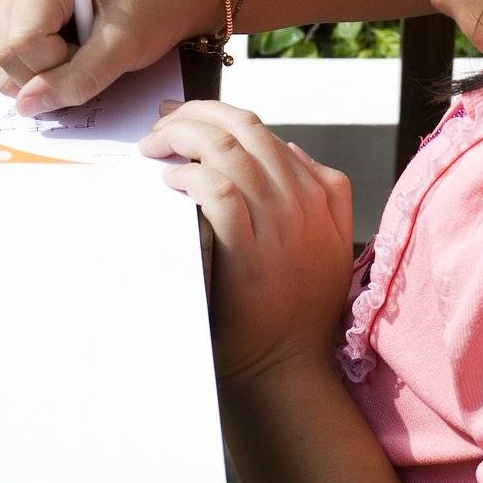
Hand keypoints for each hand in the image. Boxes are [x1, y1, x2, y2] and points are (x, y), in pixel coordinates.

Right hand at [0, 0, 227, 116]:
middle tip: (90, 54)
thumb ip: (79, 78)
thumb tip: (27, 105)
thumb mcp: (126, 47)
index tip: (95, 53)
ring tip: (82, 49)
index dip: (56, 66)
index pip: (22, 42)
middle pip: (6, 51)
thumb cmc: (155, 7)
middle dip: (48, 72)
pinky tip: (70, 48)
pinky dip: (39, 66)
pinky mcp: (17, 6)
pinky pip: (10, 55)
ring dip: (44, 71)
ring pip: (4, 57)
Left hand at [138, 100, 353, 387]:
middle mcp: (302, 200)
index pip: (262, 130)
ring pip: (228, 149)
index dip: (216, 115)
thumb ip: (323, 192)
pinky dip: (190, 175)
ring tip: (154, 147)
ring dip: (184, 138)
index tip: (183, 118)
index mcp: (320, 193)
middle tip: (160, 123)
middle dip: (194, 114)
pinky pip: (218, 191)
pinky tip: (170, 180)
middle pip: (244, 127)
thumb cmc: (300, 311)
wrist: (289, 368)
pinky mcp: (250, 251)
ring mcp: (279, 223)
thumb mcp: (329, 241)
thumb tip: (293, 149)